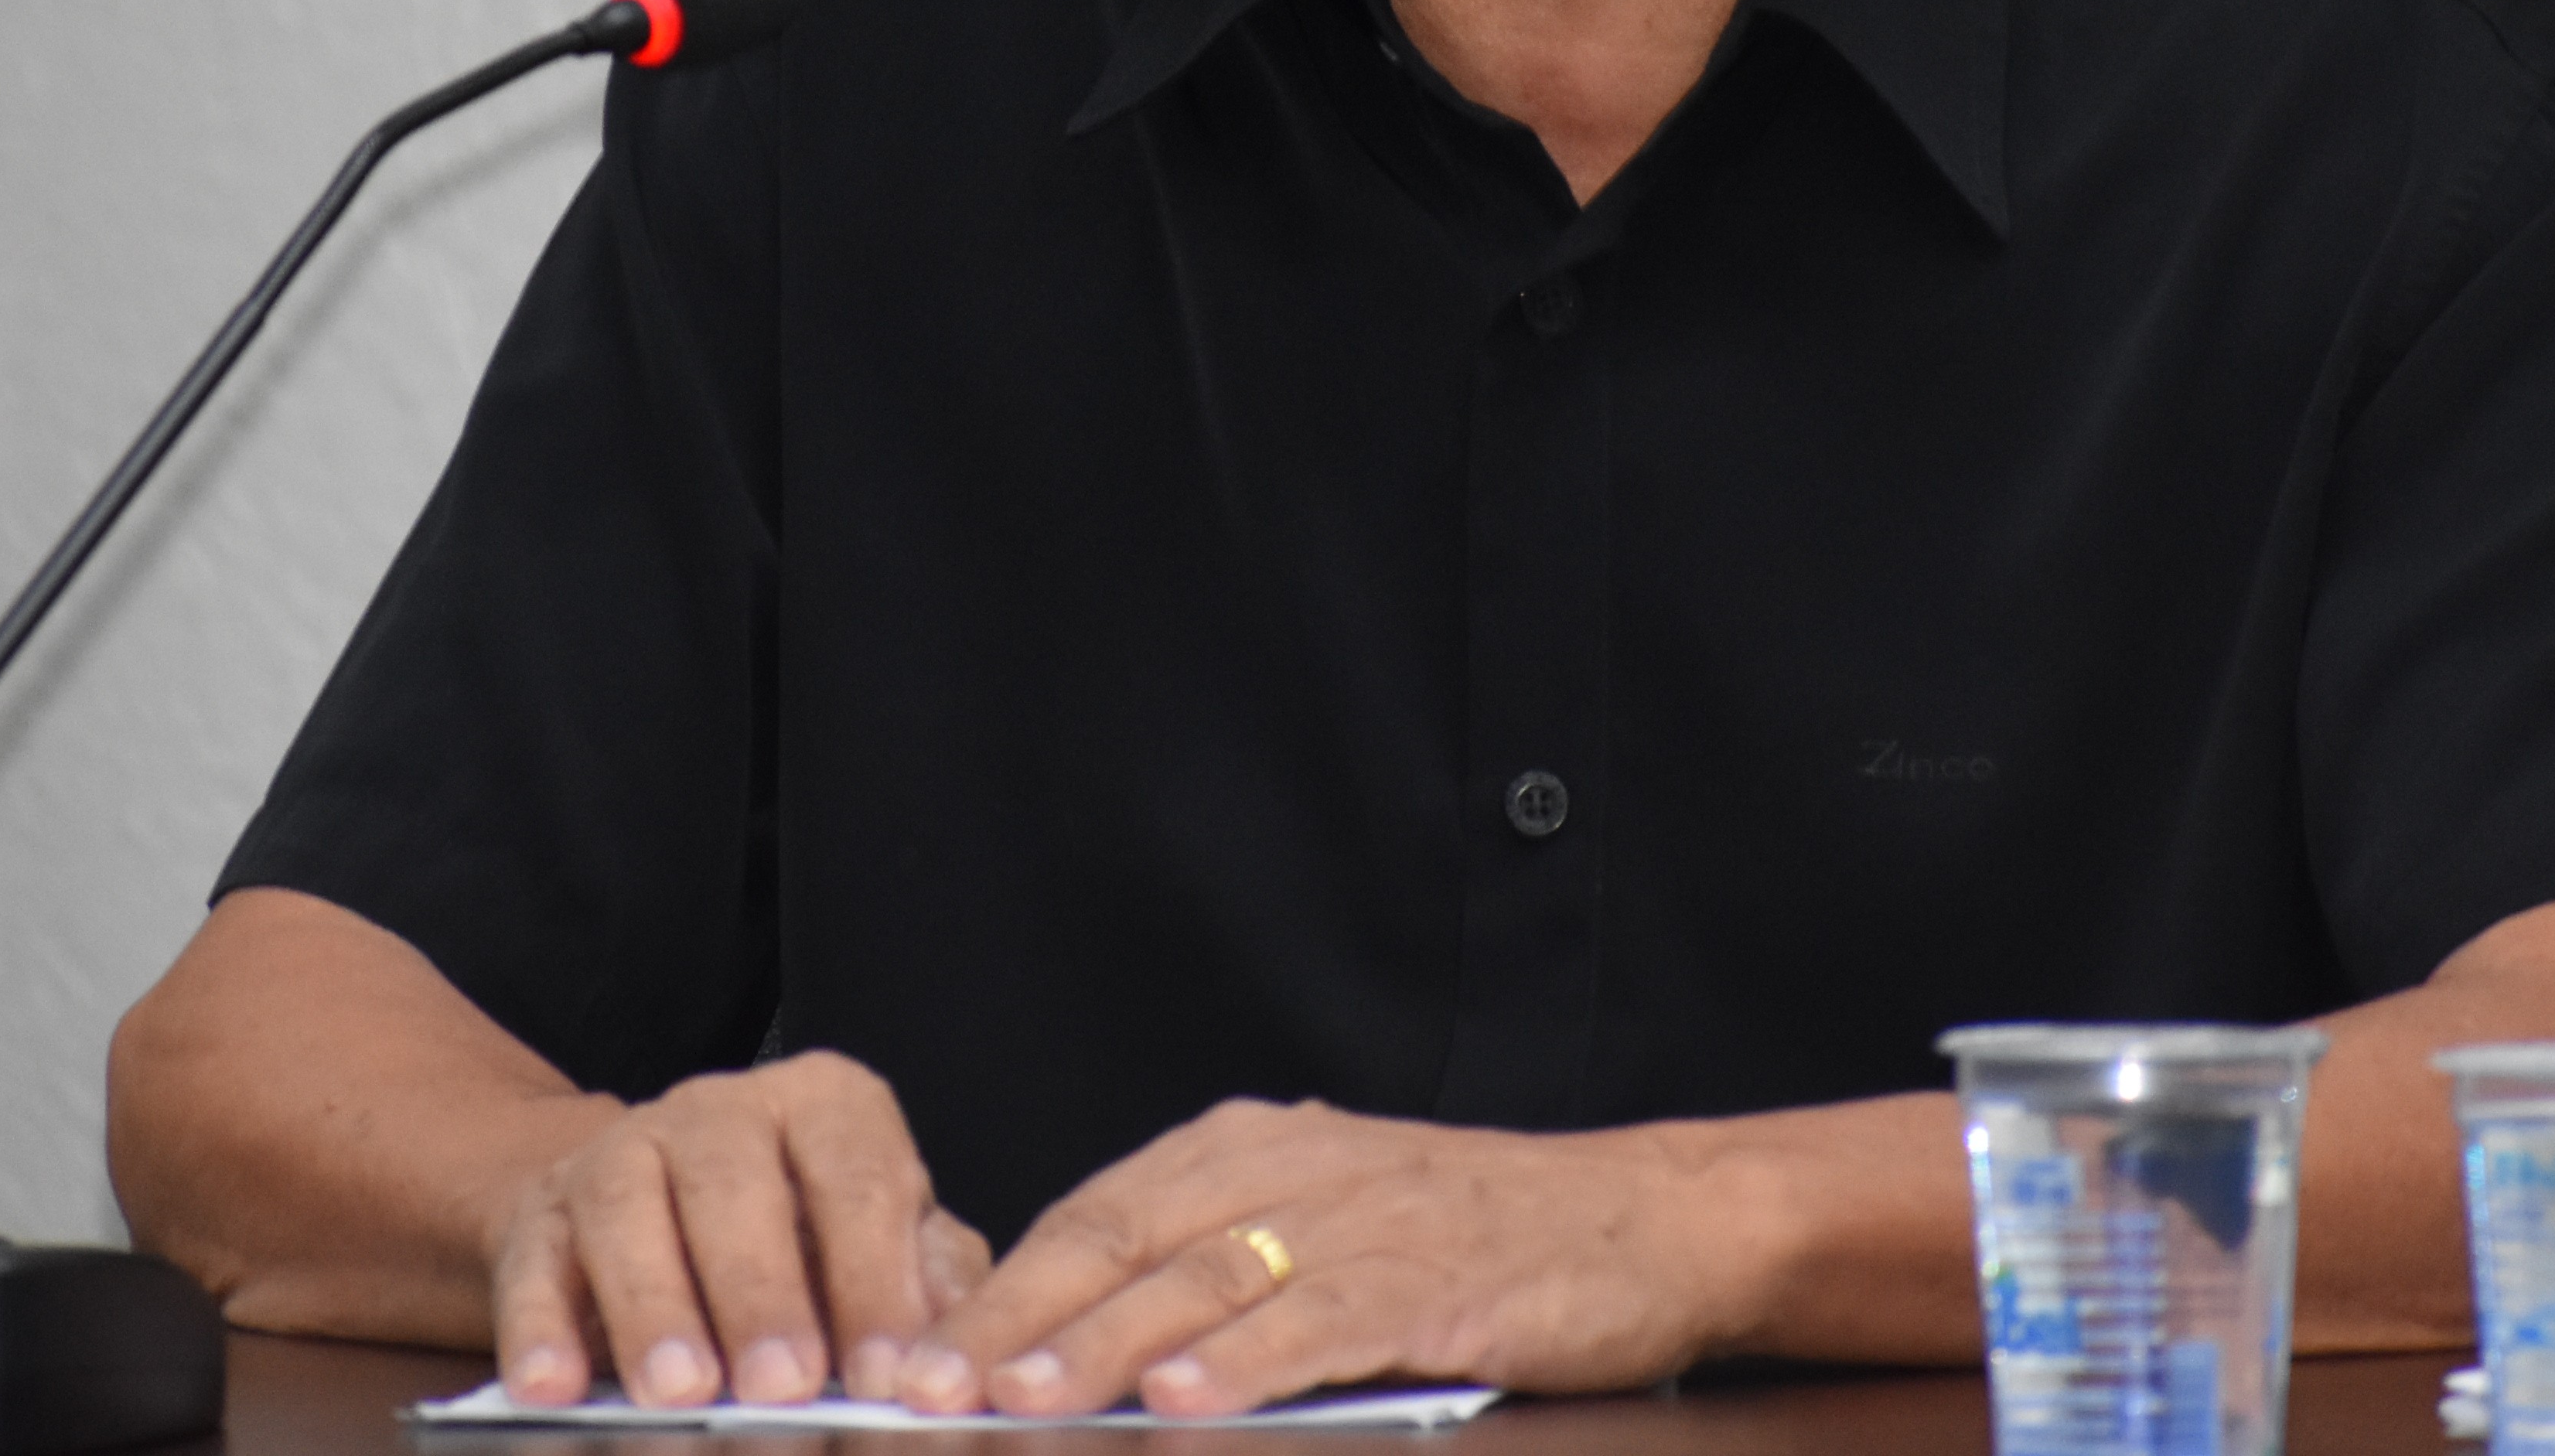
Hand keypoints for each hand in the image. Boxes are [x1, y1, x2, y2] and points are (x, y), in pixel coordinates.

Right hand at [489, 1051, 991, 1407]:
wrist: (669, 1214)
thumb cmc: (805, 1238)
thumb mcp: (881, 1243)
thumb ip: (927, 1275)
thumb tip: (951, 1330)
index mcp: (823, 1105)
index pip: (856, 1175)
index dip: (872, 1277)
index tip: (883, 1375)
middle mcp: (720, 1110)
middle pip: (736, 1185)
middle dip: (761, 1292)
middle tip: (782, 1387)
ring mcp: (623, 1150)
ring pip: (629, 1208)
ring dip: (655, 1306)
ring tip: (680, 1392)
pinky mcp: (544, 1210)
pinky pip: (535, 1260)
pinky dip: (539, 1326)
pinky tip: (554, 1385)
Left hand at [891, 1098, 1748, 1418]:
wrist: (1649, 1218)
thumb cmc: (1475, 1241)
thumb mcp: (1325, 1230)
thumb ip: (1211, 1274)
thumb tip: (1076, 1356)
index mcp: (1247, 1151)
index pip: (1091, 1218)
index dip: (995, 1291)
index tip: (905, 1361)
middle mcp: (1292, 1170)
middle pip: (1122, 1245)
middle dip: (1014, 1326)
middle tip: (925, 1393)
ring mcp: (1365, 1222)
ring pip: (1205, 1282)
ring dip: (1101, 1348)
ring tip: (1020, 1403)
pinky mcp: (1437, 1283)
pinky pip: (1321, 1323)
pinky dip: (1246, 1363)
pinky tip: (1185, 1402)